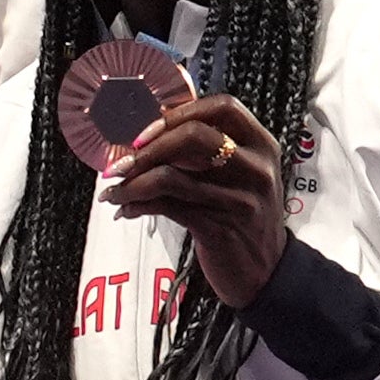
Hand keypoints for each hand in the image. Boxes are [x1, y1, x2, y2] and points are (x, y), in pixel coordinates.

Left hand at [100, 92, 290, 305]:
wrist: (266, 272)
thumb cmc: (244, 217)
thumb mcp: (241, 176)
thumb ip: (210, 152)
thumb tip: (150, 134)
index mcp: (261, 146)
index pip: (224, 107)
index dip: (181, 112)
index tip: (149, 129)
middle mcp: (255, 169)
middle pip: (194, 136)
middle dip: (149, 147)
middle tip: (122, 162)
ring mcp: (238, 199)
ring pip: (171, 176)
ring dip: (131, 182)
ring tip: (113, 189)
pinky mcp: (218, 229)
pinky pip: (166, 207)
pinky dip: (137, 205)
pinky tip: (124, 209)